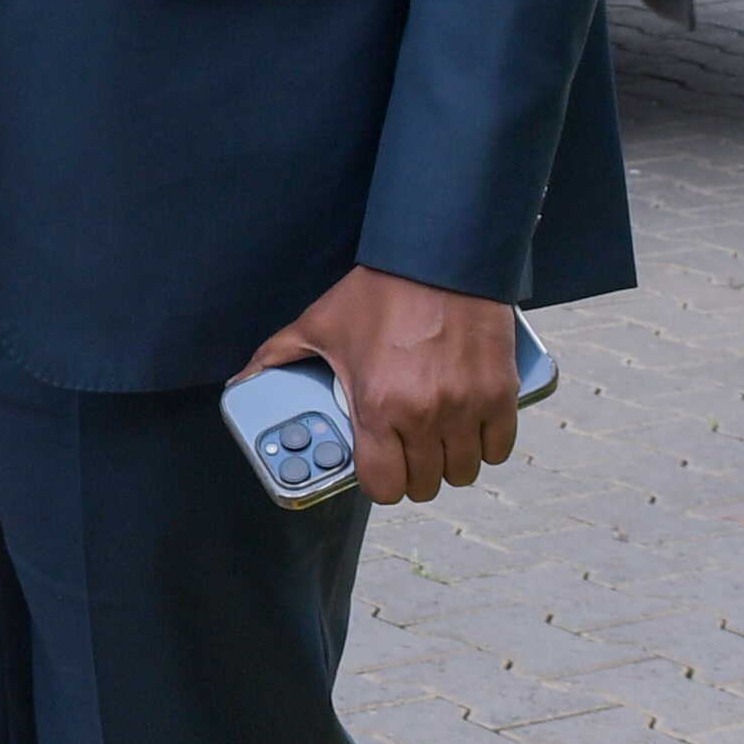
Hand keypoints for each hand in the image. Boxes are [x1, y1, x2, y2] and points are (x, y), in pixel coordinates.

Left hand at [244, 268, 517, 505]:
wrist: (439, 257)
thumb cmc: (380, 291)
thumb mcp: (320, 324)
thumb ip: (278, 357)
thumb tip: (243, 380)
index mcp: (377, 406)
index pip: (383, 486)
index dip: (380, 483)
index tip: (380, 469)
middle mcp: (424, 414)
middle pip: (426, 484)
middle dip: (415, 474)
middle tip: (407, 453)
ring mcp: (466, 406)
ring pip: (464, 471)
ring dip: (451, 463)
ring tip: (439, 442)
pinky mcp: (500, 392)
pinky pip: (499, 447)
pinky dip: (487, 445)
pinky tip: (471, 429)